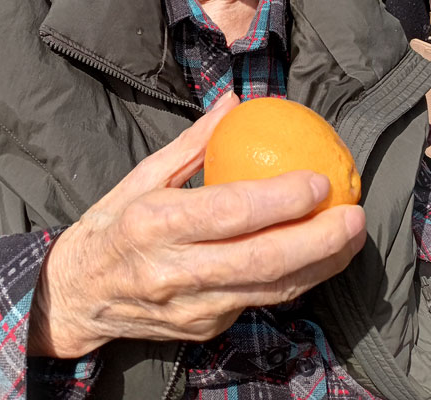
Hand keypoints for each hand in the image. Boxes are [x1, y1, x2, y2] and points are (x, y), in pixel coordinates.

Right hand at [28, 92, 365, 357]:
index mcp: (154, 224)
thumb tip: (234, 102)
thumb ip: (193, 144)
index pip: (228, 212)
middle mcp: (175, 271)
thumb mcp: (141, 176)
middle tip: (354, 215)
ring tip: (352, 237)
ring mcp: (192, 307)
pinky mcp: (204, 328)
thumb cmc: (111, 226)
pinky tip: (318, 257)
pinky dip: (295, 279)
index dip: (279, 200)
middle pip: (261, 261)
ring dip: (320, 266)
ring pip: (271, 290)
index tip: (318, 181)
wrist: (77, 297)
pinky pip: (259, 301)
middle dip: (319, 241)